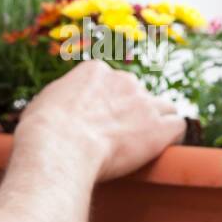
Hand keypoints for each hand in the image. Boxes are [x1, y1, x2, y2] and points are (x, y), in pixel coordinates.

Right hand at [15, 60, 184, 181]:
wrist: (59, 147)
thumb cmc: (43, 131)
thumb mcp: (45, 103)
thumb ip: (62, 100)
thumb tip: (60, 109)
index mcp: (96, 71)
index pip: (113, 83)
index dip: (109, 104)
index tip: (101, 122)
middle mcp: (124, 80)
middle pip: (138, 94)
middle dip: (133, 113)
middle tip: (119, 137)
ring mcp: (144, 103)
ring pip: (164, 107)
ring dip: (158, 123)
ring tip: (146, 144)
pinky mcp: (159, 127)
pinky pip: (178, 126)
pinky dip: (173, 138)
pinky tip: (163, 150)